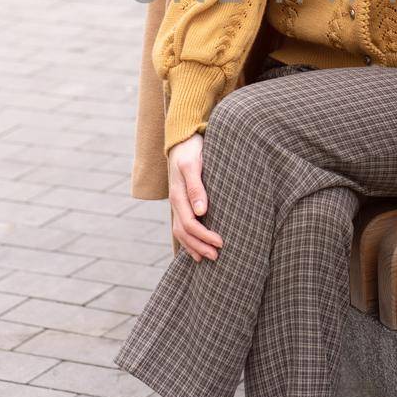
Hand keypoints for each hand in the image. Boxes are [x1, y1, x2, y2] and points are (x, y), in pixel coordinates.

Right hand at [166, 134, 223, 261]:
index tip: (221, 243)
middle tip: (217, 256)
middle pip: (184, 232)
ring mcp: (178, 203)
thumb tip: (201, 211)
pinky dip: (189, 241)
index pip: (189, 224)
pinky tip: (198, 249)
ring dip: (194, 247)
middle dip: (200, 246)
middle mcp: (176, 202)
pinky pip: (182, 226)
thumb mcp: (193, 164)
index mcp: (178, 195)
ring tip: (209, 257)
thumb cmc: (191, 149)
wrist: (183, 139)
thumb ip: (196, 186)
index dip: (204, 236)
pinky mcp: (182, 202)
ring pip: (181, 232)